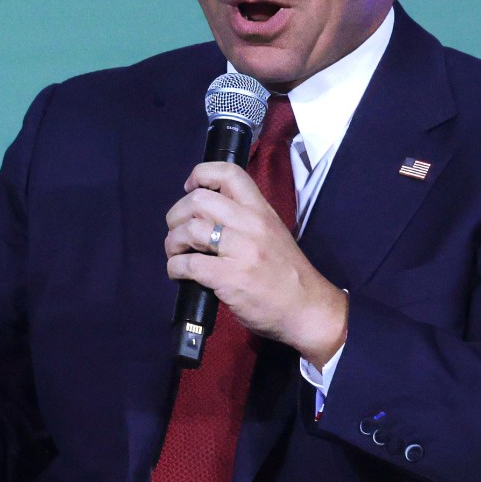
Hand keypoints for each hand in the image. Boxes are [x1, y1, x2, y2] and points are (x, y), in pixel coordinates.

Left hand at [164, 162, 347, 366]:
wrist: (307, 309)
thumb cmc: (286, 274)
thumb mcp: (271, 233)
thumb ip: (243, 220)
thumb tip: (204, 215)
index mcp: (261, 210)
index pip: (229, 173)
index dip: (200, 175)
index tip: (189, 190)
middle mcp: (251, 224)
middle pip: (198, 200)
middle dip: (176, 215)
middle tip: (177, 232)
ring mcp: (241, 250)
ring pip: (190, 230)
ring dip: (173, 242)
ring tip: (177, 254)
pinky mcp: (229, 277)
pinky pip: (188, 263)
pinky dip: (175, 267)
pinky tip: (179, 273)